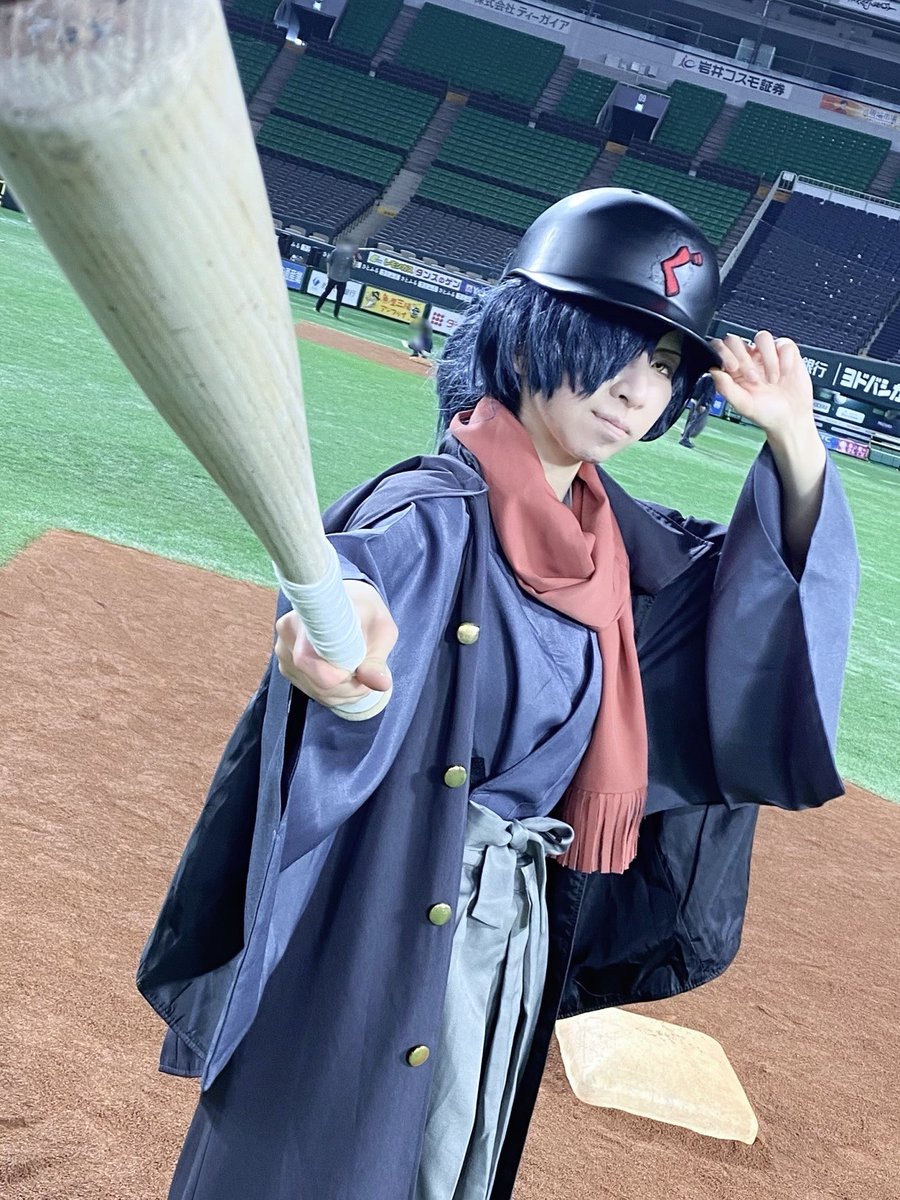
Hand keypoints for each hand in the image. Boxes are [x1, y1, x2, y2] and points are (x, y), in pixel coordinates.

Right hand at [275, 580, 397, 709]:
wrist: (346, 604)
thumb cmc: (365, 611)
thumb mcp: (380, 630)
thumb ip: (376, 660)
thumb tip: (380, 684)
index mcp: (303, 619)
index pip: (310, 662)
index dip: (341, 675)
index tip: (361, 667)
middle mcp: (287, 638)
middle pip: (318, 683)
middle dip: (350, 686)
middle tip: (369, 672)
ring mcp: (285, 656)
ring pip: (319, 692)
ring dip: (347, 691)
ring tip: (361, 672)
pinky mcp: (290, 670)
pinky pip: (316, 693)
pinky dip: (338, 692)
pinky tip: (349, 676)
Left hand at [710, 331, 814, 439]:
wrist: (792, 418)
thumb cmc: (766, 413)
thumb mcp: (743, 405)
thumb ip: (726, 388)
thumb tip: (713, 371)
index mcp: (734, 370)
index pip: (720, 349)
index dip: (723, 353)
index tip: (732, 368)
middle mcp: (749, 359)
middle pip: (736, 340)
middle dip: (743, 357)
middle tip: (753, 378)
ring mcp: (767, 354)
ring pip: (762, 337)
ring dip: (767, 359)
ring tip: (772, 379)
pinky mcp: (787, 353)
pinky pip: (784, 343)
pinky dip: (785, 359)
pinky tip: (785, 373)